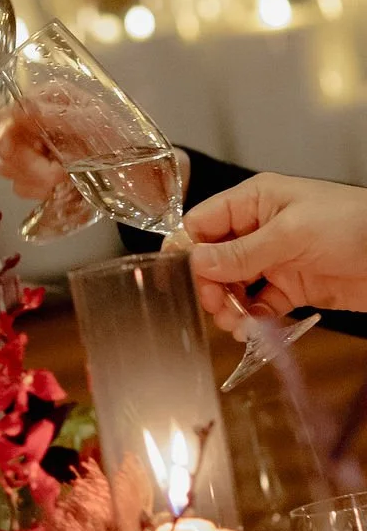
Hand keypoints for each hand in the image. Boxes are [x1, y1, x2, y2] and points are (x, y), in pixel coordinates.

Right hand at [0, 105, 192, 203]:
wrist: (143, 175)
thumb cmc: (126, 142)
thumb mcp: (96, 124)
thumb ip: (59, 116)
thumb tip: (23, 108)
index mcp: (50, 100)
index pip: (9, 114)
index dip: (5, 133)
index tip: (12, 150)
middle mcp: (39, 122)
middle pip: (5, 145)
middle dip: (28, 165)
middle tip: (58, 173)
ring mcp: (38, 149)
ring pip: (9, 169)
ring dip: (36, 180)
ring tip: (65, 179)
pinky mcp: (41, 174)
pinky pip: (22, 186)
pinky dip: (40, 191)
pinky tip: (62, 187)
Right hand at [183, 173, 366, 332]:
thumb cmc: (353, 224)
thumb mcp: (290, 234)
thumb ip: (241, 252)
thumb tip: (196, 261)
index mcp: (255, 202)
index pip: (203, 223)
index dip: (189, 250)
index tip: (182, 279)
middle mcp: (259, 229)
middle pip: (214, 259)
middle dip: (210, 285)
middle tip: (216, 306)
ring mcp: (275, 259)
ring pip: (234, 286)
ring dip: (229, 306)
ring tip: (235, 323)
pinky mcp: (292, 287)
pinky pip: (260, 304)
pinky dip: (252, 318)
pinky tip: (252, 328)